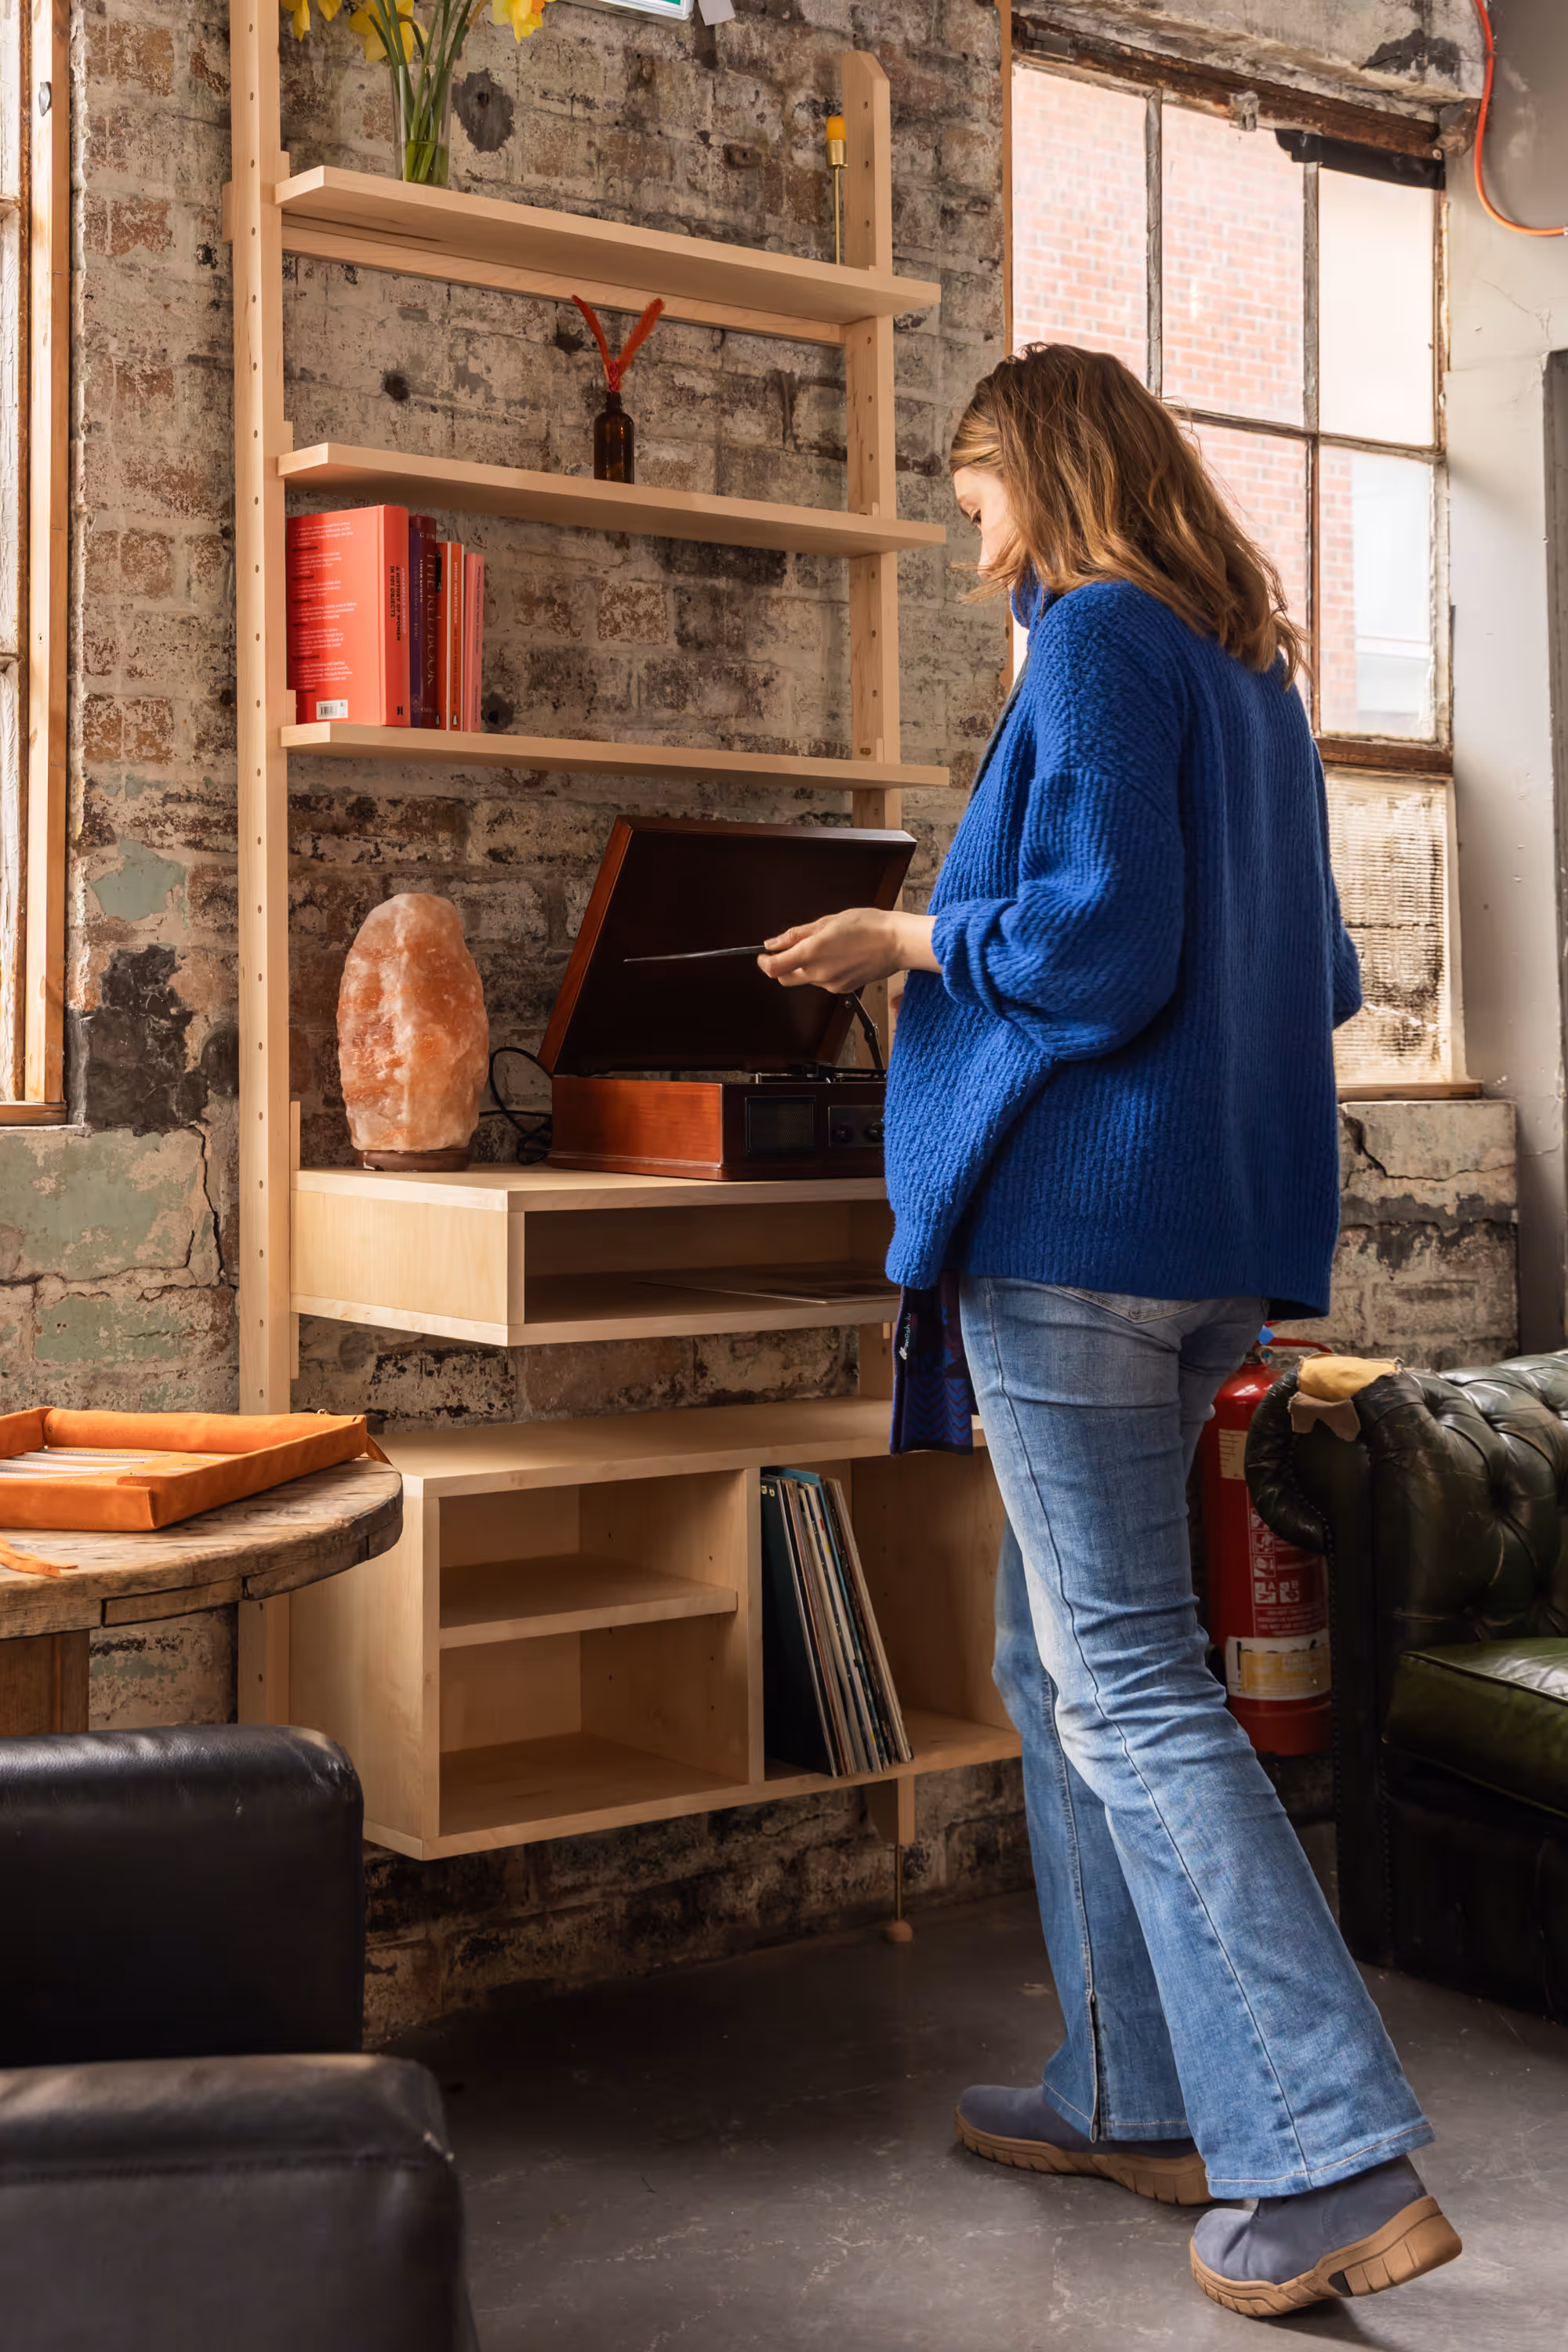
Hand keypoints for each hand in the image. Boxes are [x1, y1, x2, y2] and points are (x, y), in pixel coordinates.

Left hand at [758, 909, 937, 991]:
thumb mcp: (828, 921)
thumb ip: (797, 934)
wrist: (898, 943)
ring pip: (805, 979)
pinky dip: (823, 971)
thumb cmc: (869, 926)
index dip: (763, 962)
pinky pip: (823, 982)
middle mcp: (819, 973)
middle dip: (782, 966)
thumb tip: (773, 943)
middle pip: (785, 978)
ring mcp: (831, 984)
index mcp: (812, 953)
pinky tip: (839, 956)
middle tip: (790, 949)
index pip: (773, 968)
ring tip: (827, 946)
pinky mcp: (843, 989)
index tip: (764, 954)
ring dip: (805, 966)